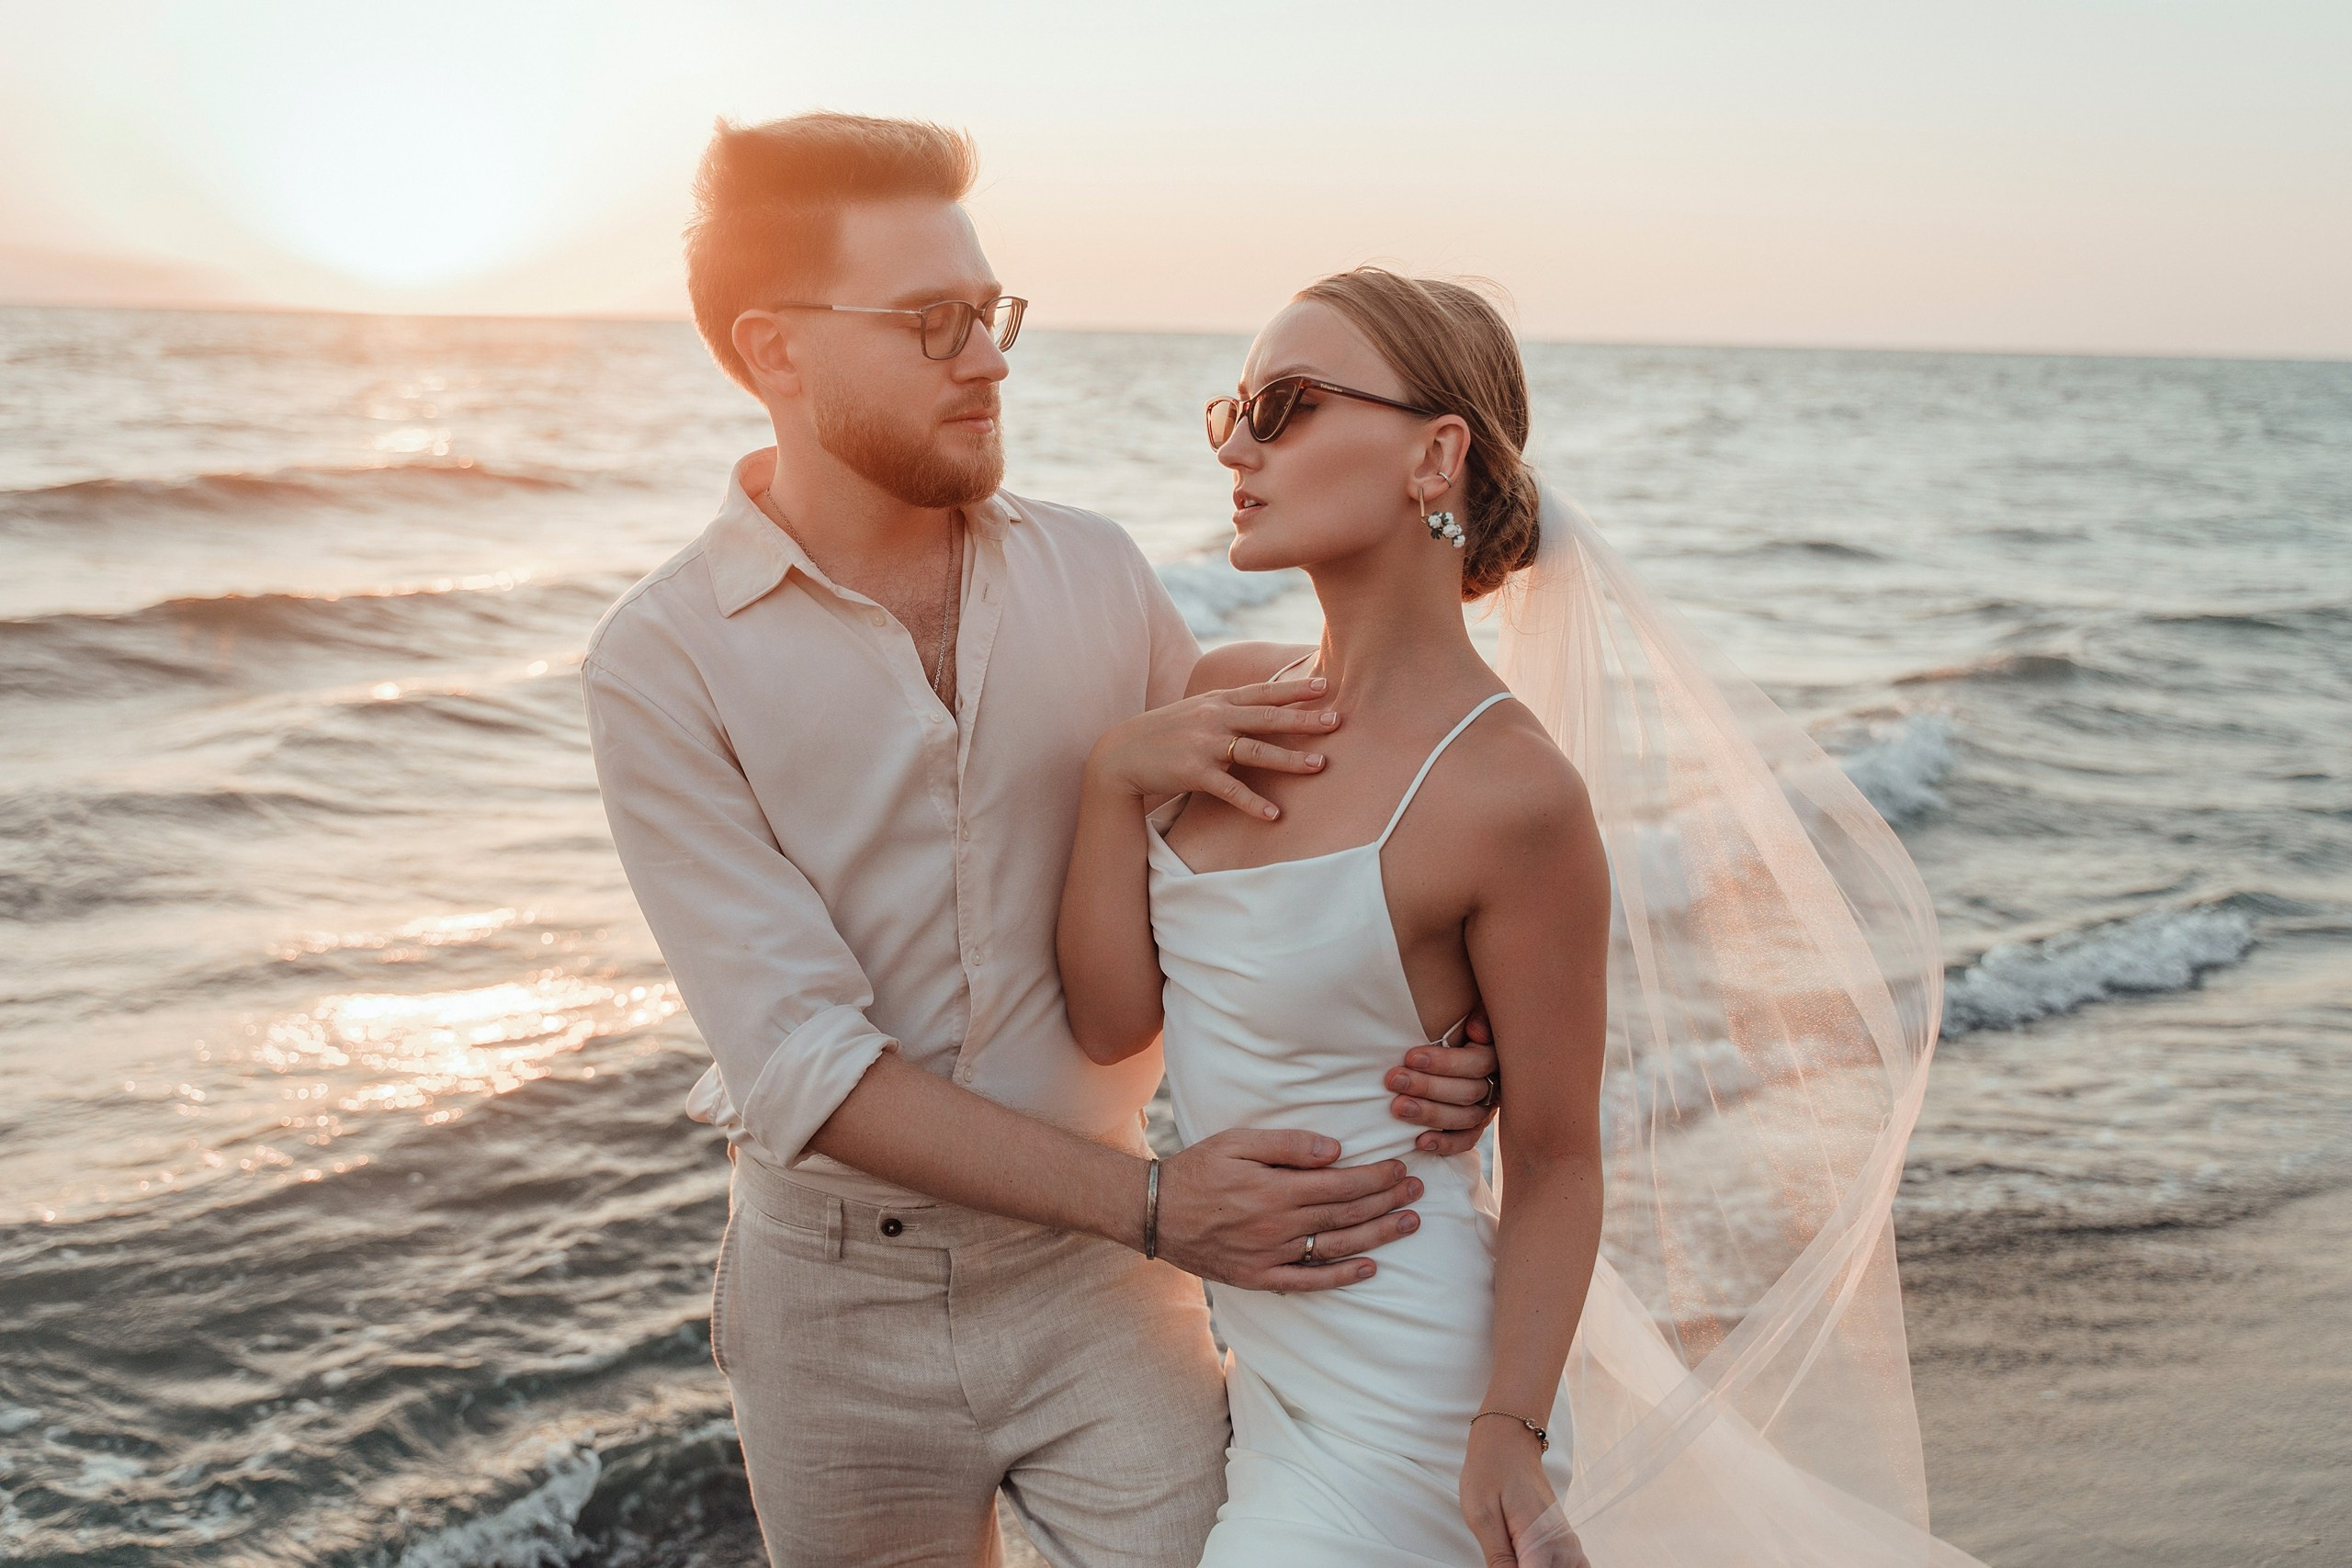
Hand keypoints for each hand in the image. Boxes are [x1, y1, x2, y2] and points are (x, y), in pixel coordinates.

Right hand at [1086, 676, 1341, 820]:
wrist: (1120, 753)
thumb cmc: (1165, 733)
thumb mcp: (1197, 710)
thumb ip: (1228, 706)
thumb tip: (1262, 704)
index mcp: (1218, 701)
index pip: (1263, 692)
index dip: (1295, 689)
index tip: (1326, 685)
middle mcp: (1214, 719)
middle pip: (1267, 718)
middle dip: (1304, 720)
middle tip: (1337, 721)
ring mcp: (1204, 745)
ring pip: (1254, 751)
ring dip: (1288, 760)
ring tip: (1318, 766)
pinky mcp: (1193, 773)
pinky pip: (1229, 790)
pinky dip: (1252, 803)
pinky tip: (1273, 814)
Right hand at [1153, 1128, 1422, 1292]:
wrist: (1155, 1213)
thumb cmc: (1197, 1169)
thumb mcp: (1237, 1142)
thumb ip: (1288, 1145)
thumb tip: (1336, 1150)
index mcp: (1276, 1190)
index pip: (1341, 1184)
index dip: (1376, 1177)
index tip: (1401, 1168)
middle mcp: (1279, 1226)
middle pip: (1346, 1214)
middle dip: (1387, 1201)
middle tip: (1418, 1191)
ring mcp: (1271, 1256)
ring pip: (1336, 1247)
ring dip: (1377, 1235)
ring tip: (1409, 1224)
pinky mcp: (1260, 1277)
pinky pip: (1309, 1281)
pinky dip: (1342, 1277)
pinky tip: (1370, 1268)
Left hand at [1387, 1008, 1499, 1156]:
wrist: (1453, 1044)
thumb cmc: (1456, 1025)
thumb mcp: (1467, 1010)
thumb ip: (1478, 1015)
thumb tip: (1475, 1030)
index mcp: (1494, 1054)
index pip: (1477, 1063)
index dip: (1445, 1063)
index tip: (1410, 1057)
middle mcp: (1494, 1084)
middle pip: (1468, 1092)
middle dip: (1427, 1087)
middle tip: (1393, 1080)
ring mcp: (1486, 1108)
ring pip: (1465, 1118)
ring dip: (1430, 1114)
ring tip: (1398, 1108)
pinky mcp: (1474, 1127)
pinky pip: (1466, 1140)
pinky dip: (1445, 1144)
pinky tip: (1420, 1142)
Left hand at [1461, 1417, 1586, 1567]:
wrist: (1510, 1440)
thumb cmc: (1491, 1472)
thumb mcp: (1481, 1516)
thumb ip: (1499, 1559)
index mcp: (1541, 1543)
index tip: (1502, 1560)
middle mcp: (1564, 1548)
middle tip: (1504, 1554)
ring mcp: (1570, 1546)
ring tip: (1516, 1554)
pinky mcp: (1568, 1544)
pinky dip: (1557, 1567)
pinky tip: (1532, 1558)